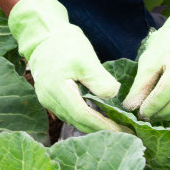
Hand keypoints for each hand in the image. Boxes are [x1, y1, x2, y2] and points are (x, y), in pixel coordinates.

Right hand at [7, 0, 125, 134]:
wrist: (44, 36)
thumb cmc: (65, 44)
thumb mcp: (86, 58)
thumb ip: (99, 79)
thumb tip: (112, 96)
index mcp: (57, 91)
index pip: (83, 116)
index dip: (104, 126)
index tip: (124, 130)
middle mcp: (49, 100)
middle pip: (78, 122)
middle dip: (102, 130)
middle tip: (125, 133)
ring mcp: (48, 101)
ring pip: (74, 120)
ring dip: (94, 126)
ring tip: (116, 128)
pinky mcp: (51, 98)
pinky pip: (70, 113)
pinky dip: (86, 119)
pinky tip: (100, 118)